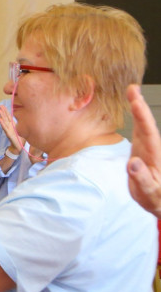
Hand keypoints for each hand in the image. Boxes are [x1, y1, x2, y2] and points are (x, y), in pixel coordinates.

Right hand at [0, 103, 22, 152]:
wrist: (19, 147)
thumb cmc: (20, 138)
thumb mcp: (22, 129)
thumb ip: (22, 124)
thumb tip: (28, 117)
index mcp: (12, 125)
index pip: (9, 116)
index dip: (6, 111)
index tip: (2, 106)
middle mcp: (10, 127)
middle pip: (6, 118)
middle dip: (3, 111)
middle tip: (0, 106)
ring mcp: (9, 130)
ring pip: (4, 122)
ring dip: (1, 116)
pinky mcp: (9, 134)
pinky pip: (5, 128)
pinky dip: (2, 123)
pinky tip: (0, 119)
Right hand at [127, 84, 160, 216]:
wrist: (160, 203)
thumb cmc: (156, 199)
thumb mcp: (150, 194)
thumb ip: (143, 179)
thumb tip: (133, 162)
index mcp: (155, 157)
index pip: (149, 133)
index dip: (142, 116)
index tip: (136, 101)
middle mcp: (152, 149)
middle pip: (147, 124)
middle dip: (140, 105)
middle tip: (133, 88)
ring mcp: (147, 149)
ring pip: (144, 125)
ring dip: (138, 107)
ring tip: (133, 92)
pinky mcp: (141, 150)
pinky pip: (140, 130)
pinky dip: (137, 117)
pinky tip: (135, 107)